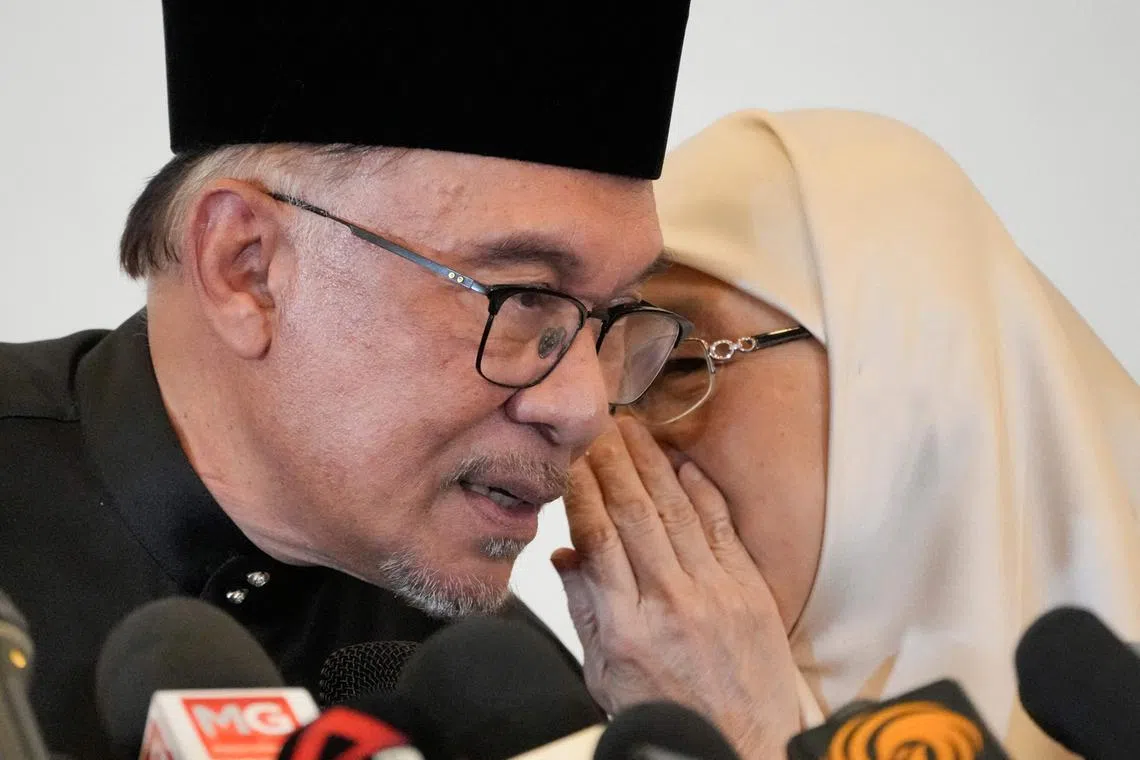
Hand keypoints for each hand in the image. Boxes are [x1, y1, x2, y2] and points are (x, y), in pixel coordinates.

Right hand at [552, 417, 800, 759]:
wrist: (743, 747)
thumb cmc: (667, 717)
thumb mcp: (605, 677)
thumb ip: (585, 613)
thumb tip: (564, 556)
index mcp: (627, 627)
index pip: (597, 538)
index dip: (581, 489)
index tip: (567, 455)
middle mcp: (671, 602)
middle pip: (634, 514)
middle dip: (611, 460)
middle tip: (596, 421)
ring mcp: (715, 593)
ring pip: (676, 511)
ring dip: (651, 463)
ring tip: (630, 428)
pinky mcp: (749, 591)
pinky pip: (721, 528)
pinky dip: (700, 492)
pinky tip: (682, 462)